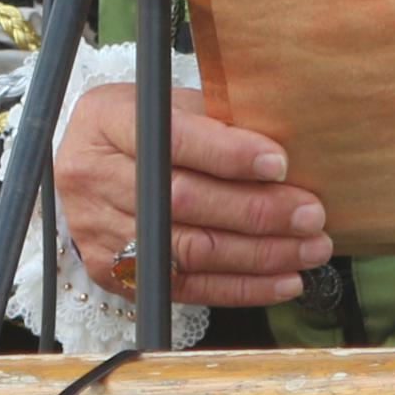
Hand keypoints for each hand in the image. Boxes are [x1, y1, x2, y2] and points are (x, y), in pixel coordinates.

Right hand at [52, 83, 331, 310]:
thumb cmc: (141, 131)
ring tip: (309, 249)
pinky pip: (185, 287)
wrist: (84, 170)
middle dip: (257, 211)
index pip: (173, 140)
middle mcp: (93, 176)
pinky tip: (282, 280)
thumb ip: (217, 123)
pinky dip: (241, 287)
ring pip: (190, 250)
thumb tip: (285, 153)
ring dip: (260, 255)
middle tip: (311, 215)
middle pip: (184, 200)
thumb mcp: (170, 107)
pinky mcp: (111, 272)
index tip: (280, 164)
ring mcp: (99, 229)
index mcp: (108, 120)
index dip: (228, 155)